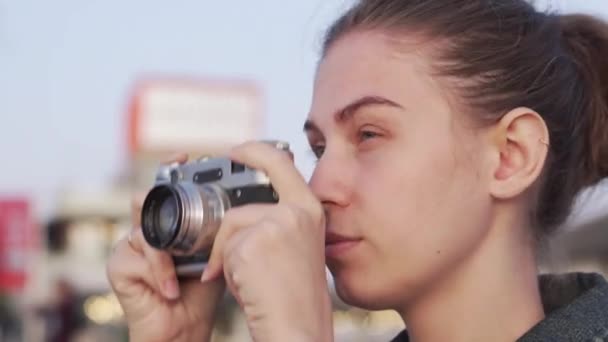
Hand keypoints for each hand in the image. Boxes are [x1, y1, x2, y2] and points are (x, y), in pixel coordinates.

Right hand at [106, 154, 225, 341]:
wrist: (184, 327)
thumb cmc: (201, 290)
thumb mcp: (216, 251)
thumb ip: (221, 227)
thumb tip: (248, 202)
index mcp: (168, 221)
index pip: (165, 186)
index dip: (170, 167)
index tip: (185, 156)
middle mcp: (146, 228)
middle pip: (147, 199)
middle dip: (164, 204)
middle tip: (184, 214)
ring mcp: (129, 245)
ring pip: (147, 229)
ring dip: (171, 253)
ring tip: (186, 271)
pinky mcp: (118, 265)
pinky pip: (140, 256)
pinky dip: (161, 274)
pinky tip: (172, 289)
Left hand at [200, 142, 332, 341]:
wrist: (297, 325)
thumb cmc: (294, 293)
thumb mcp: (297, 245)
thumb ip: (279, 218)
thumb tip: (245, 203)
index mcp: (310, 208)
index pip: (280, 161)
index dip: (254, 150)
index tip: (236, 151)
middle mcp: (297, 210)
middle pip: (245, 195)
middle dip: (224, 219)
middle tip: (209, 203)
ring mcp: (277, 224)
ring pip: (230, 224)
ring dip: (225, 252)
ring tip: (239, 275)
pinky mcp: (254, 242)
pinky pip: (225, 246)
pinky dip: (224, 267)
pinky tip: (242, 283)